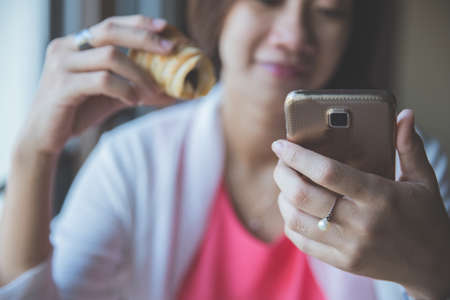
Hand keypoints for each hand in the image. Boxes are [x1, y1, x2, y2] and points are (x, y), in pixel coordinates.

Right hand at [18, 15, 176, 155]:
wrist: (45, 136)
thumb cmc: (80, 110)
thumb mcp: (113, 94)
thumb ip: (137, 87)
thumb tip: (175, 92)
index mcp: (76, 43)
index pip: (111, 24)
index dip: (139, 23)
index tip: (165, 27)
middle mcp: (66, 46)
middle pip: (110, 31)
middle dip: (144, 38)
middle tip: (170, 50)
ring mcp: (61, 64)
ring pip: (110, 56)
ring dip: (139, 73)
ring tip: (153, 90)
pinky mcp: (62, 86)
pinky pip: (102, 81)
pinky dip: (124, 89)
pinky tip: (133, 99)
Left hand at [272, 109, 449, 299]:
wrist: (433, 264)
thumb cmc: (425, 216)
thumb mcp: (423, 180)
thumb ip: (409, 146)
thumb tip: (404, 114)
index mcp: (379, 196)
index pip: (328, 172)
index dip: (298, 156)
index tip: (280, 144)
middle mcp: (361, 222)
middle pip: (303, 195)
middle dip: (283, 174)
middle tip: (281, 163)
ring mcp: (349, 245)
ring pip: (296, 219)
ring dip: (282, 198)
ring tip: (286, 184)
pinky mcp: (342, 261)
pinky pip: (302, 241)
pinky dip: (290, 222)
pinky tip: (294, 209)